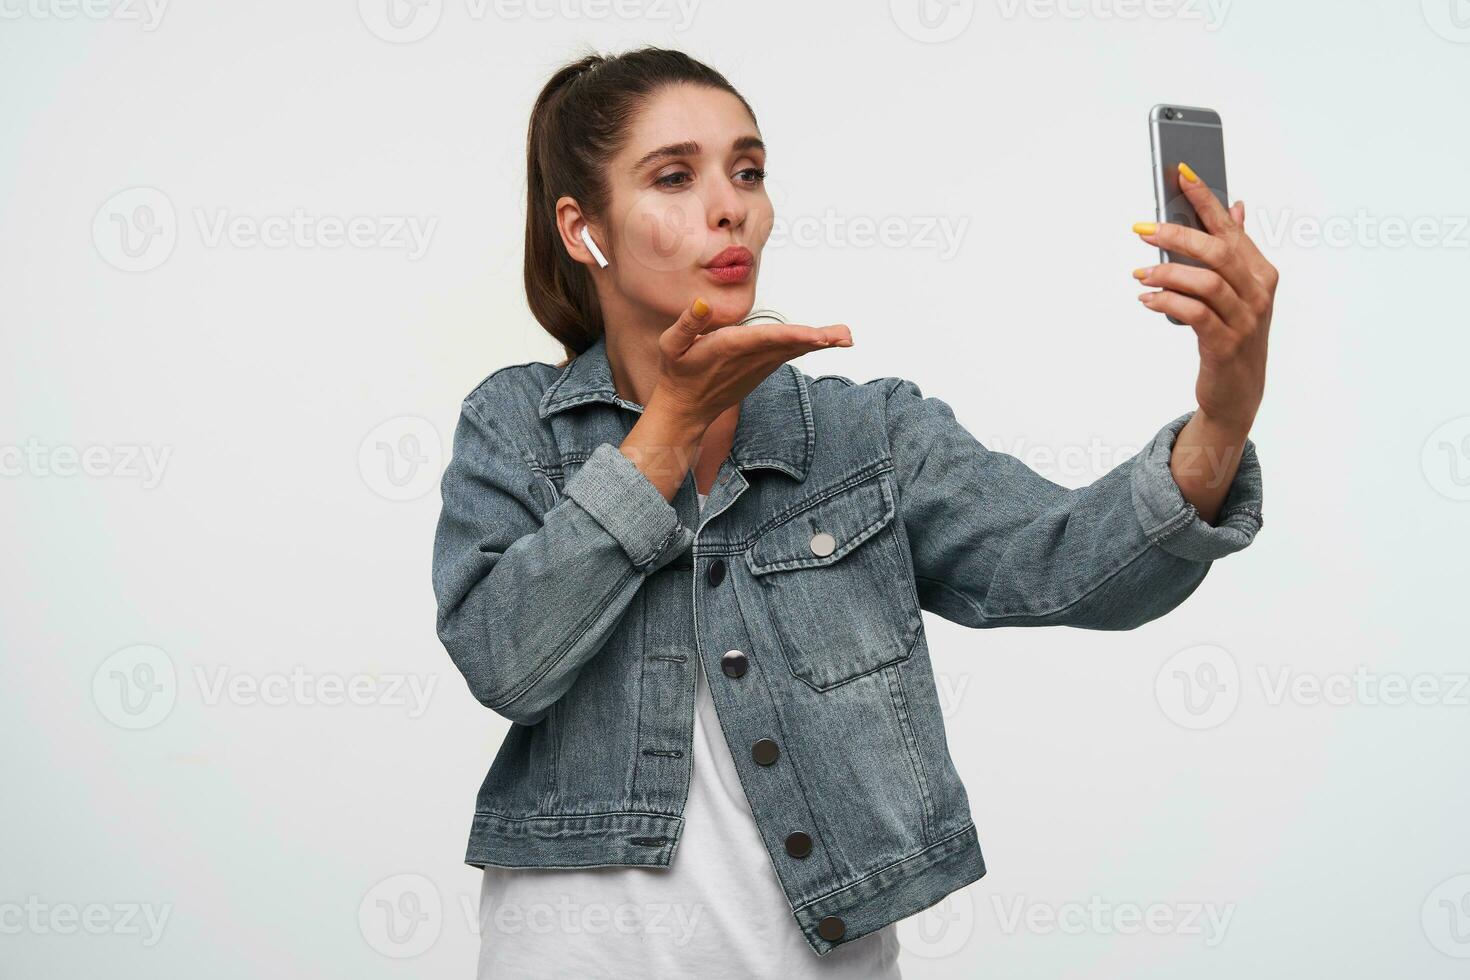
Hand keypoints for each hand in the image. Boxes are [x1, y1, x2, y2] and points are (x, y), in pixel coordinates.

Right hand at [655, 296, 852, 428]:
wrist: (685, 409)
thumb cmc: (678, 373)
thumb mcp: (670, 345)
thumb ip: (687, 323)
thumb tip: (702, 303)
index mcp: (728, 347)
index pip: (765, 339)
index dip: (793, 336)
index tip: (818, 336)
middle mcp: (748, 358)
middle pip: (788, 345)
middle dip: (818, 339)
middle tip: (846, 335)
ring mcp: (757, 367)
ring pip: (792, 351)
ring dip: (819, 342)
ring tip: (845, 336)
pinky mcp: (761, 370)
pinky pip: (788, 355)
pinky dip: (807, 346)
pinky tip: (826, 340)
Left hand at [1132, 162, 1276, 434]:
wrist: (1238, 392)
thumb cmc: (1233, 335)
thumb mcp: (1239, 291)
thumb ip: (1236, 250)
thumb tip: (1235, 208)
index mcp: (1260, 273)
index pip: (1231, 228)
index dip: (1207, 200)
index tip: (1182, 174)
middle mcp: (1258, 293)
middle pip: (1218, 252)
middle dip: (1178, 234)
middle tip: (1143, 230)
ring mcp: (1244, 320)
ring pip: (1206, 282)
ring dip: (1167, 272)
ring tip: (1140, 273)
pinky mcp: (1225, 345)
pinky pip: (1195, 315)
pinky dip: (1167, 302)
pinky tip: (1147, 299)